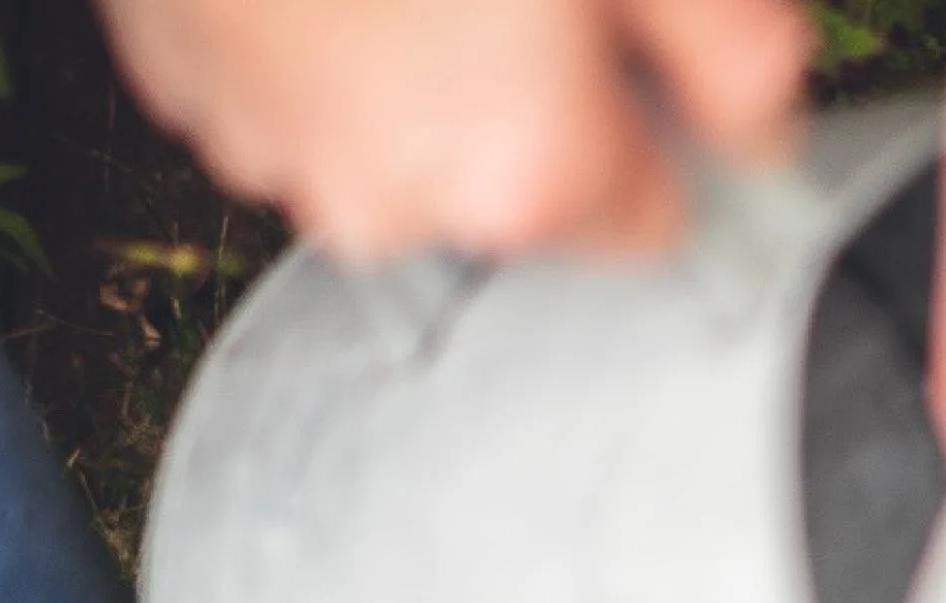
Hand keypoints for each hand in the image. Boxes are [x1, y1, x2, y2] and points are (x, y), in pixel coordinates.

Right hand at [97, 0, 813, 259]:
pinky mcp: (178, 78)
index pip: (650, 225)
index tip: (646, 43)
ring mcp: (268, 147)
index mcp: (522, 172)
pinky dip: (313, 34)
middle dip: (531, 95)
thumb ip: (728, 43)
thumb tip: (767, 123)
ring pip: (392, 139)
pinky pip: (283, 86)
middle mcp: (394, 199)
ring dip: (416, 64)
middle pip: (514, 186)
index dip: (659, 125)